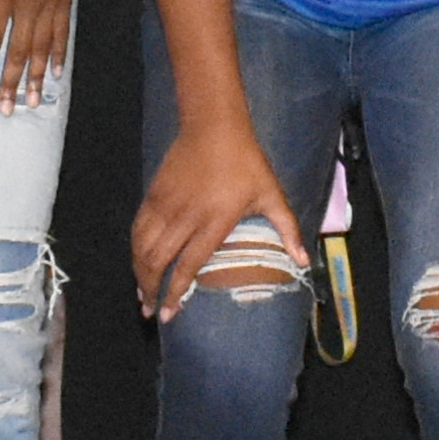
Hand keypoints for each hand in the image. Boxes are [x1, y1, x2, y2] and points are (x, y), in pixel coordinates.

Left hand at [0, 0, 79, 103]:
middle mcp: (27, 1)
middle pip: (18, 50)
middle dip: (12, 81)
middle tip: (8, 108)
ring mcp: (49, 0)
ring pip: (42, 46)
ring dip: (35, 75)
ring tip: (33, 101)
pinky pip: (62, 30)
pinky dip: (59, 53)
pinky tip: (55, 72)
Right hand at [130, 116, 304, 318]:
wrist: (214, 126)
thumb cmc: (246, 162)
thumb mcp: (271, 194)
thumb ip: (287, 229)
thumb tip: (303, 261)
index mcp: (215, 221)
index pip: (188, 265)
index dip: (175, 292)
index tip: (168, 313)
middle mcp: (186, 217)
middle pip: (158, 261)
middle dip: (150, 289)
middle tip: (149, 311)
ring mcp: (166, 205)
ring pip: (143, 246)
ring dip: (139, 272)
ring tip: (141, 292)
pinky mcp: (154, 194)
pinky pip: (138, 228)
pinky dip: (135, 248)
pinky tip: (138, 261)